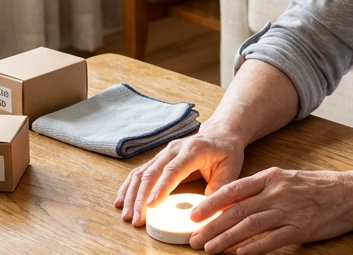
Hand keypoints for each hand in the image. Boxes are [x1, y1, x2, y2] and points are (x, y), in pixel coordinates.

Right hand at [114, 127, 245, 225]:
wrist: (220, 133)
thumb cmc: (226, 151)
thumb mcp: (231, 170)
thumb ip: (219, 190)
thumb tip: (207, 211)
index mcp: (194, 150)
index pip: (173, 170)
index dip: (161, 187)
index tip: (151, 205)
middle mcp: (174, 149)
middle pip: (152, 173)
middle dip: (141, 197)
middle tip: (136, 218)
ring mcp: (163, 153)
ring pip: (142, 173)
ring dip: (132, 195)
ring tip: (127, 215)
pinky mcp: (158, 159)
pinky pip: (139, 173)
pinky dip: (129, 187)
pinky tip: (121, 201)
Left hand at [188, 167, 352, 254]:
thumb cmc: (320, 187)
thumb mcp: (287, 179)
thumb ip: (262, 189)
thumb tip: (234, 202)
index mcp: (271, 178)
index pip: (233, 190)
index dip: (211, 203)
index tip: (194, 215)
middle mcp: (277, 192)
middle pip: (236, 210)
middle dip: (212, 225)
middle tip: (195, 238)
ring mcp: (289, 211)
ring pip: (250, 225)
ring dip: (226, 239)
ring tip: (210, 249)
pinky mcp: (302, 228)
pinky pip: (273, 240)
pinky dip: (255, 248)